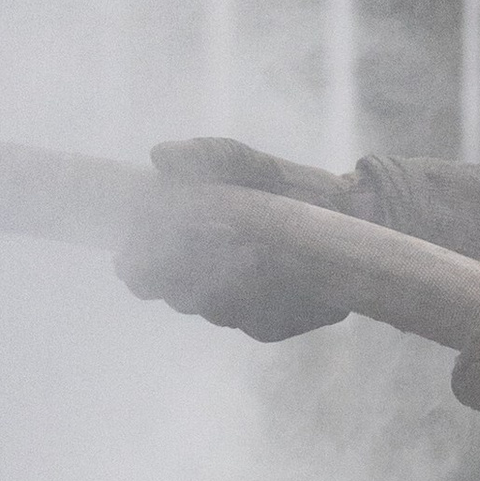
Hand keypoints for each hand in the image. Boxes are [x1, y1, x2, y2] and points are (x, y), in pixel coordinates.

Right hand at [117, 137, 355, 339]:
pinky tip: (280, 268)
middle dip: (185, 275)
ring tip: (251, 247)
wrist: (346, 212)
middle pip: (178, 296)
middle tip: (206, 241)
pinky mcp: (273, 325)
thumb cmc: (282, 184)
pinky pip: (258, 322)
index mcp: (184, 249)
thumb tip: (160, 156)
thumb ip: (205, 156)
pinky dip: (266, 298)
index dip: (136, 268)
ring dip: (229, 283)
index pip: (144, 272)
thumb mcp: (245, 163)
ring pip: (217, 311)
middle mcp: (204, 286)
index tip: (133, 256)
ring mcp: (238, 310)